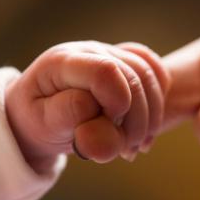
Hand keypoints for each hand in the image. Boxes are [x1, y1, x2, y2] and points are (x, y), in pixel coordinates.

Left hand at [6, 41, 169, 172]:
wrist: (40, 114)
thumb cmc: (40, 121)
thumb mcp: (45, 127)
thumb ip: (72, 124)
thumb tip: (106, 131)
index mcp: (63, 62)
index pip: (106, 71)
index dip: (118, 103)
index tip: (109, 127)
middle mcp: (90, 50)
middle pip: (134, 75)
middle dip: (137, 118)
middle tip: (125, 149)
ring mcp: (110, 52)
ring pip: (149, 75)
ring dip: (151, 116)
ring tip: (134, 144)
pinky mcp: (125, 60)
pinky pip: (155, 72)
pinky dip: (158, 101)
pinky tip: (148, 126)